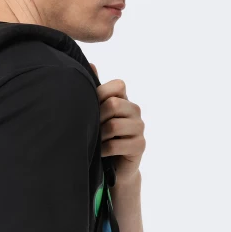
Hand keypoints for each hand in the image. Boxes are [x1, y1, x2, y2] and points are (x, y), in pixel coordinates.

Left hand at [88, 63, 145, 183]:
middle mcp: (135, 111)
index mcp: (124, 99)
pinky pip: (116, 145)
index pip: (118, 85)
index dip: (101, 94)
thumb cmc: (102, 137)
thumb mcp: (96, 113)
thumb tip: (91, 64)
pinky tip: (100, 153)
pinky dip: (103, 150)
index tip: (91, 107)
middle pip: (114, 104)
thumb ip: (95, 90)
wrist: (114, 167)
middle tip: (91, 128)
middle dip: (98, 117)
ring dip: (99, 135)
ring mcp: (139, 128)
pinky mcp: (140, 145)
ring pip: (114, 125)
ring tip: (95, 141)